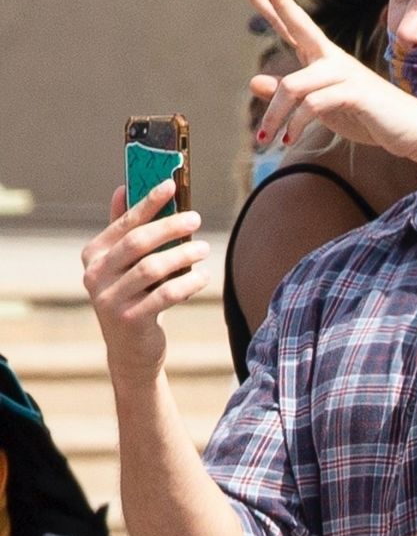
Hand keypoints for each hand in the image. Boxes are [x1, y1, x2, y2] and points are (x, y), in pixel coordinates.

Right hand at [81, 184, 209, 386]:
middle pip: (138, 242)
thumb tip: (122, 187)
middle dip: (170, 226)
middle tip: (196, 218)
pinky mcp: (129, 319)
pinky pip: (165, 294)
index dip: (147, 202)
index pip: (124, 223)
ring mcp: (109, 299)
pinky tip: (204, 277)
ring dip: (183, 255)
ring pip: (152, 268)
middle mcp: (95, 275)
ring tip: (204, 249)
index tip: (170, 185)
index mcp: (93, 255)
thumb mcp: (124, 265)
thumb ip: (122, 229)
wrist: (130, 350)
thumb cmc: (133, 296)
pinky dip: (188, 283)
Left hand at [232, 0, 416, 157]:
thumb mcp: (319, 108)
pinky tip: (289, 141)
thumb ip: (288, 96)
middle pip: (299, 23)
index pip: (289, 23)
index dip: (268, 0)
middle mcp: (331, 58)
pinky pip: (313, 105)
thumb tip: (253, 81)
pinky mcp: (355, 93)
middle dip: (277, 1)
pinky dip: (296, 125)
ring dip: (274, 116)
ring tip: (263, 139)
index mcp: (321, 57)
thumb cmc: (364, 115)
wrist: (407, 130)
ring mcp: (344, 73)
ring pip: (293, 85)